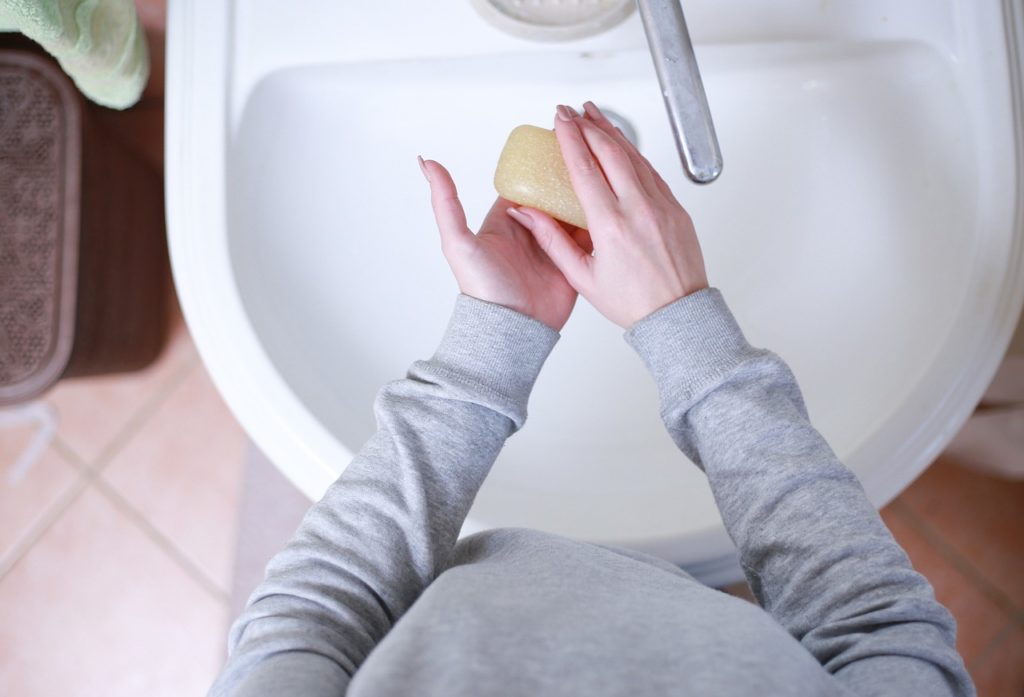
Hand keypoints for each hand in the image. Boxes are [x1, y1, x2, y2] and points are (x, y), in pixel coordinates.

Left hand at [419, 157, 588, 331]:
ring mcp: (554, 247)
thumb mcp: (458, 241)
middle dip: (568, 179)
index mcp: (506, 221)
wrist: (512, 329)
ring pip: (573, 212)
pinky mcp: (573, 262)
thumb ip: (445, 202)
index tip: (556, 144)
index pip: (525, 184)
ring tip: (603, 176)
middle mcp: (531, 231)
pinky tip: (610, 206)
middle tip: (587, 157)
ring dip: (585, 197)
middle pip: (553, 195)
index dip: (540, 166)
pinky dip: (598, 222)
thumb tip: (426, 164)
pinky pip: (589, 237)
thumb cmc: (483, 289)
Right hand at [508, 102, 708, 327]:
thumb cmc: (632, 303)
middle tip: (572, 111)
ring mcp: (661, 206)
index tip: (559, 119)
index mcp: (611, 226)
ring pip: (634, 156)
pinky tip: (622, 146)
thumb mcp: (582, 277)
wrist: (678, 315)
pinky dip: (633, 153)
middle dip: (588, 125)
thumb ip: (553, 241)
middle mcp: (639, 209)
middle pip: (610, 152)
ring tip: (595, 116)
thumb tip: (526, 214)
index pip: (585, 168)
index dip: (569, 138)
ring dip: (612, 132)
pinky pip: (651, 171)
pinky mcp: (676, 208)